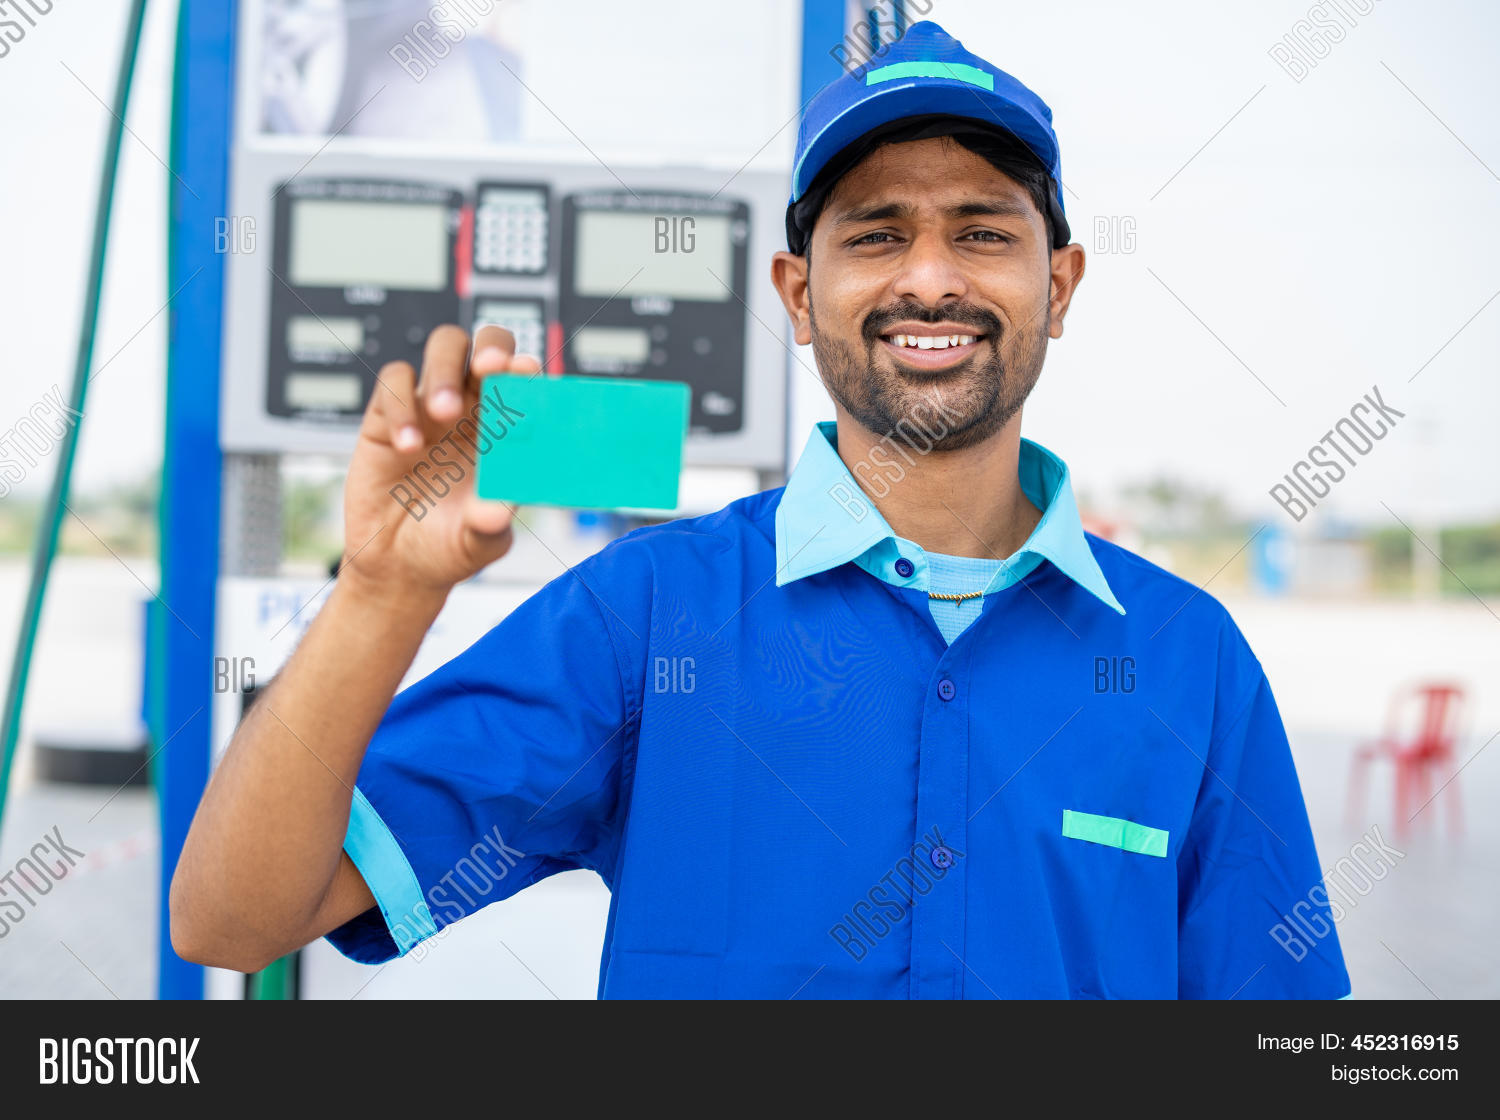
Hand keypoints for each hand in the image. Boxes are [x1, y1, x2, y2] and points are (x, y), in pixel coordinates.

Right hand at [338, 324, 539, 602]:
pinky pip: (394, 383)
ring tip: (444, 412)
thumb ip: (490, 523)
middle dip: (492, 348)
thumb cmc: (450, 546)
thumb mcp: (478, 542)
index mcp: (507, 431)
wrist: (398, 565)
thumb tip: (500, 509)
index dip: (528, 372)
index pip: (525, 385)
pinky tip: (407, 446)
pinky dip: (401, 405)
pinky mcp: (388, 414)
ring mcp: (431, 407)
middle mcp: (475, 410)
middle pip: (488, 346)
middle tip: (490, 369)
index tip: (528, 374)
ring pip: (444, 349)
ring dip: (446, 371)